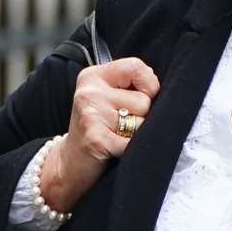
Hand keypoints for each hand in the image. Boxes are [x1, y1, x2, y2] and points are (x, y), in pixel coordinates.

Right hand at [39, 57, 159, 213]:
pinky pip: (134, 143)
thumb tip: (161, 89)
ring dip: (136, 134)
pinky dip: (131, 150)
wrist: (70, 163)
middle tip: (119, 125)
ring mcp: (90, 115)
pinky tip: (116, 149)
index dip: (149, 84)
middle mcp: (89, 92)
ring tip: (116, 136)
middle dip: (141, 116)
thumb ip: (130, 84)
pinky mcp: (96, 140)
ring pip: (142, 123)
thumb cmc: (98, 128)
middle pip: (144, 100)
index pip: (136, 67)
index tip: (141, 97)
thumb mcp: (107, 96)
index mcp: (92, 76)